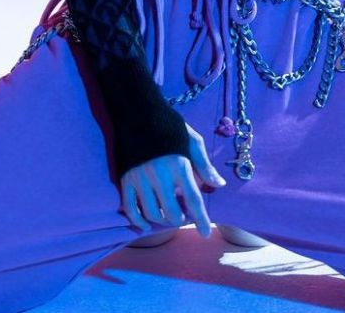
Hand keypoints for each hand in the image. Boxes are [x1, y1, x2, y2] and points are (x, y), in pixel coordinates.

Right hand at [120, 122, 226, 238]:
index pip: (193, 199)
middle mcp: (160, 174)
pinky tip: (145, 223)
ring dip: (161, 220)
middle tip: (182, 216)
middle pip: (172, 212)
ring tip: (167, 216)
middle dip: (180, 219)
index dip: (200, 219)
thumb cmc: (169, 126)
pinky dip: (138, 220)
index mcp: (179, 164)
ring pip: (152, 213)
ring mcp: (140, 178)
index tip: (205, 233)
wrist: (138, 112)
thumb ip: (204, 165)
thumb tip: (219, 185)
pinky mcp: (125, 179)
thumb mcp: (192, 140)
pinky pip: (131, 209)